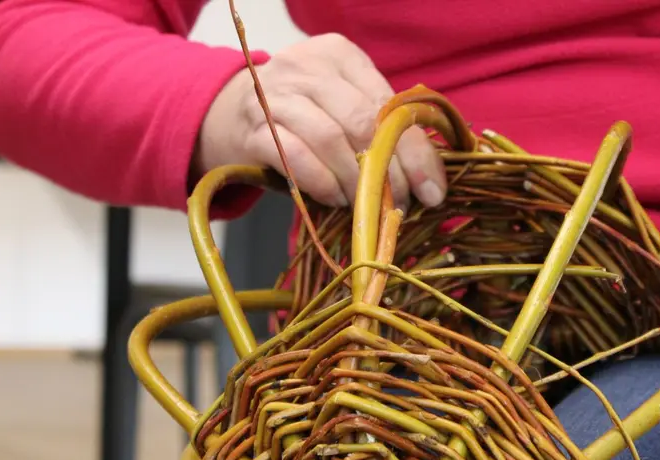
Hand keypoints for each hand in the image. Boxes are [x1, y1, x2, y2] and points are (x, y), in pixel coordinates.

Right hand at [193, 33, 446, 209]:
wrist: (226, 115)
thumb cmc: (300, 117)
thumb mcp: (342, 108)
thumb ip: (380, 129)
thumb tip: (430, 179)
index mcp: (339, 56)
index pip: (388, 104)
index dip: (415, 151)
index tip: (432, 190)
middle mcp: (306, 67)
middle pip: (362, 121)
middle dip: (388, 171)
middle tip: (398, 203)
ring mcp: (276, 95)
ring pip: (330, 139)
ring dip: (354, 181)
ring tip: (365, 204)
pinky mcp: (253, 129)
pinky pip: (295, 157)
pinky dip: (322, 183)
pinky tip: (334, 198)